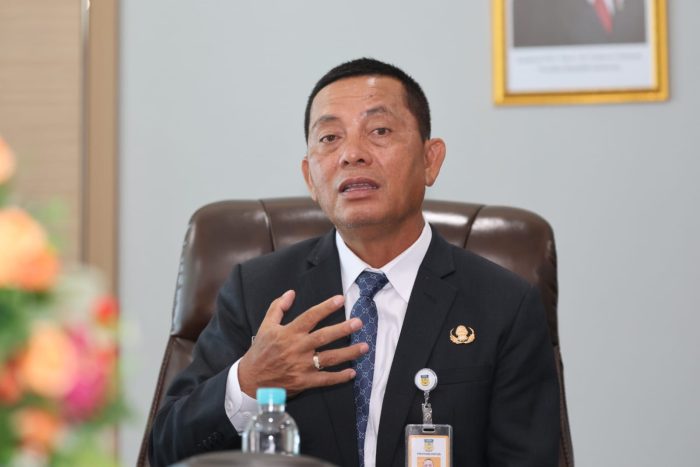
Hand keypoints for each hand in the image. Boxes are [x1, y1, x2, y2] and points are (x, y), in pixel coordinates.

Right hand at [238, 290, 366, 396]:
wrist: (251, 380)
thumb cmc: (260, 351)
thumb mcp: (265, 326)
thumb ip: (277, 307)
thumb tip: (291, 292)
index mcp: (289, 333)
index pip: (310, 316)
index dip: (326, 307)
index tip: (340, 299)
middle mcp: (297, 348)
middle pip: (324, 337)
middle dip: (343, 329)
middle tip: (359, 323)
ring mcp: (302, 366)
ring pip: (329, 358)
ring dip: (348, 353)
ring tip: (364, 347)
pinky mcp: (304, 381)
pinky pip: (325, 379)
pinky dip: (339, 377)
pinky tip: (353, 372)